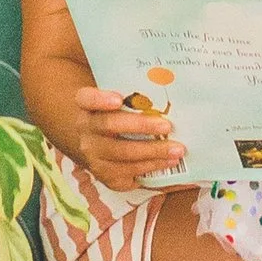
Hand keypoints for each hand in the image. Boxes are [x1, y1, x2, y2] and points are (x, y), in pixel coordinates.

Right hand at [68, 87, 186, 188]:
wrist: (95, 145)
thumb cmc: (114, 117)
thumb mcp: (115, 102)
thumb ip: (133, 96)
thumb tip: (167, 85)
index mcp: (85, 106)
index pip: (87, 99)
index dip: (100, 99)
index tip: (118, 99)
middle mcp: (85, 130)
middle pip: (110, 126)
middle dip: (141, 126)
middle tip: (167, 126)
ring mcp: (92, 155)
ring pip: (123, 153)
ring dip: (153, 152)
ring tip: (177, 149)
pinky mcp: (104, 175)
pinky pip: (129, 172)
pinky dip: (151, 167)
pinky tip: (168, 162)